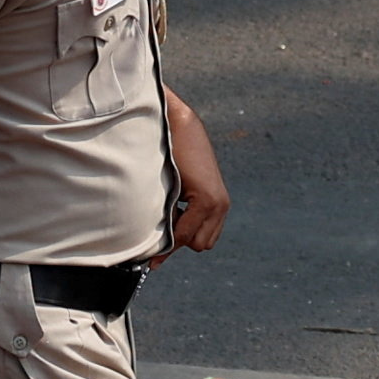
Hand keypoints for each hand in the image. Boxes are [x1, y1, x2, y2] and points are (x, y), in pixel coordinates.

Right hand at [161, 98, 230, 252]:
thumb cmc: (172, 155)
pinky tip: (164, 212)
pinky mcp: (207, 198)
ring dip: (176, 236)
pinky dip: (173, 231)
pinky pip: (185, 231)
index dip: (180, 245)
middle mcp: (221, 206)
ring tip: (163, 214)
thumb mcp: (178, 189)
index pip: (202, 240)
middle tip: (162, 226)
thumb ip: (179, 213)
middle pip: (200, 245)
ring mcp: (217, 203)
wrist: (177, 127)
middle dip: (179, 241)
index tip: (157, 252)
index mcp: (217, 205)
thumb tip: (161, 245)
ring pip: (194, 242)